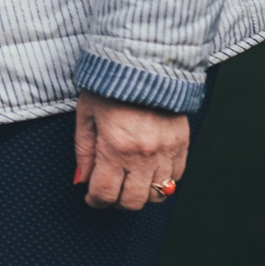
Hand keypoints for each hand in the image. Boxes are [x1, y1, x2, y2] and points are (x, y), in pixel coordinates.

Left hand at [72, 90, 189, 211]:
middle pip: (133, 201)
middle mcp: (144, 155)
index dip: (95, 201)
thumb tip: (82, 179)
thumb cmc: (110, 86)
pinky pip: (175, 178)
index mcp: (116, 147)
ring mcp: (166, 152)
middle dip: (116, 202)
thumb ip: (83, 150)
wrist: (145, 64)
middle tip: (108, 192)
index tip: (91, 198)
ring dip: (140, 194)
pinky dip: (161, 182)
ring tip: (128, 182)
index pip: (106, 192)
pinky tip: (148, 171)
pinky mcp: (182, 146)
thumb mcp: (86, 115)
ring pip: (157, 194)